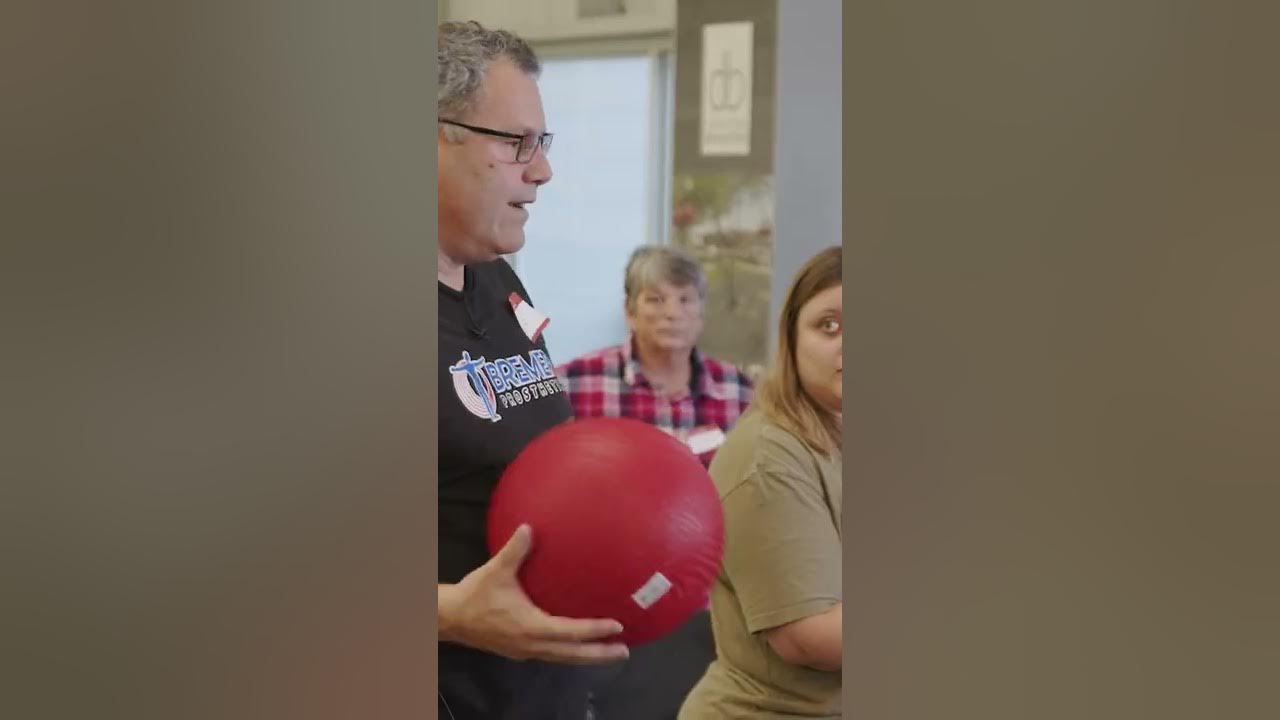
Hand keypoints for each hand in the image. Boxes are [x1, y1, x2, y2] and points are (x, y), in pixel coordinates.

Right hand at [440, 525, 629, 664]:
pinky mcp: (520, 651)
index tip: (618, 627)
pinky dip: (570, 652)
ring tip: (610, 652)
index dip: (594, 631)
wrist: (451, 618)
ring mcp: (526, 651)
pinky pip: (553, 655)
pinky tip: (578, 645)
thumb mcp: (496, 570)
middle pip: (572, 654)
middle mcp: (532, 645)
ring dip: (587, 656)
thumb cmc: (476, 594)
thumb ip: (515, 550)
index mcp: (531, 627)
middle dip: (599, 654)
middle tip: (624, 650)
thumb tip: (529, 527)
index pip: (570, 632)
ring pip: (563, 658)